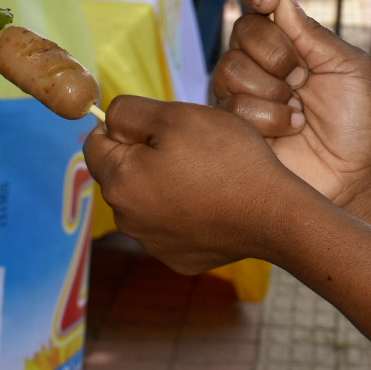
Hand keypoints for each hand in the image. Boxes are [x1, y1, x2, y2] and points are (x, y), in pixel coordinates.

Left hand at [83, 95, 302, 273]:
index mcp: (119, 181)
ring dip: (165, 184)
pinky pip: (171, 225)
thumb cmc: (227, 158)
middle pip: (122, 173)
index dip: (126, 125)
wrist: (274, 215)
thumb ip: (129, 111)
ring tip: (207, 175)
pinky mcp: (178, 258)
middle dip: (146, 155)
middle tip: (191, 147)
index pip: (96, 143)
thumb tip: (107, 119)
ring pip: (146, 199)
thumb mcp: (177, 115)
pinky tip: (213, 203)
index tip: (162, 126)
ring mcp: (152, 243)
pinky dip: (185, 211)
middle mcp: (126, 219)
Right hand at [212, 0, 370, 215]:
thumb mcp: (348, 68)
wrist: (352, 176)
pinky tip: (290, 130)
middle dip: (276, 53)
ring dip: (273, 92)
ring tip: (299, 113)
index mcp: (290, 43)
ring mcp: (243, 94)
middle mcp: (260, 63)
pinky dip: (269, 118)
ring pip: (231, 68)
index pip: (260, 4)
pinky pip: (232, 107)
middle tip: (301, 79)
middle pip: (242, 31)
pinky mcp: (232, 128)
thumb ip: (312, 33)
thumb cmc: (356, 123)